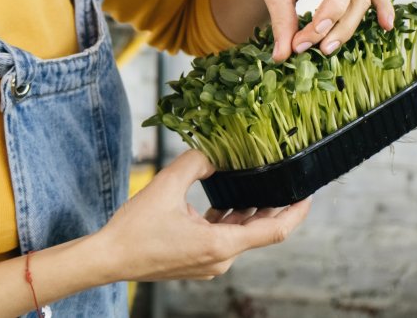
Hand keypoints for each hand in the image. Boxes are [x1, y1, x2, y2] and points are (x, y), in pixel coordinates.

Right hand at [94, 151, 311, 281]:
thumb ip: (196, 162)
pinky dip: (229, 220)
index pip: (275, 231)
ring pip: (241, 235)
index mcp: (220, 245)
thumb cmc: (135, 228)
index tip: (308, 194)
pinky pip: (224, 239)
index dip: (297, 212)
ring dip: (249, 212)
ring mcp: (210, 263)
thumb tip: (214, 152)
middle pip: (260, 232)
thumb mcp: (166, 185)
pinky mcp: (198, 262)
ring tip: (257, 185)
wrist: (108, 258)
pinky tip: (225, 201)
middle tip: (285, 181)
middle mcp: (220, 259)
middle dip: (274, 206)